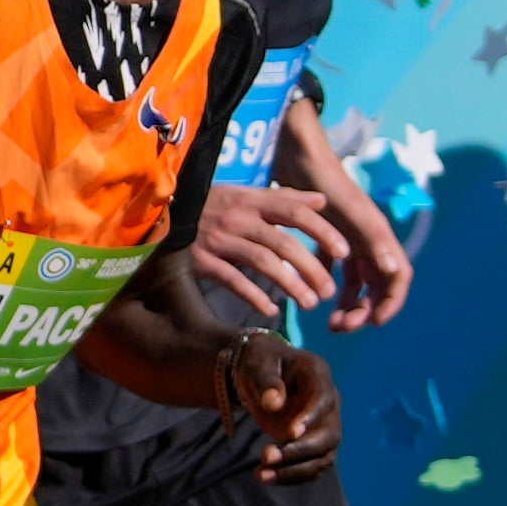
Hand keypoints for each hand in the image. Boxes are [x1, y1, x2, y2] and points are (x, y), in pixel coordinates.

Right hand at [190, 184, 349, 314]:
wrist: (162, 211)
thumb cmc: (211, 205)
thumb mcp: (245, 194)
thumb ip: (283, 198)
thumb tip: (322, 200)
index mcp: (250, 200)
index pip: (294, 211)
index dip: (322, 231)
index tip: (343, 252)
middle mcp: (236, 217)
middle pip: (283, 242)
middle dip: (311, 268)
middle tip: (329, 290)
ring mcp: (218, 239)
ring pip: (262, 262)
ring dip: (290, 285)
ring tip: (309, 303)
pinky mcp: (201, 259)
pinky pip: (232, 280)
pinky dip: (254, 297)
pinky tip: (271, 310)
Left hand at [234, 335, 339, 484]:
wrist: (259, 373)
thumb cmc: (259, 362)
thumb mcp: (257, 364)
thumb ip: (266, 381)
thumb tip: (274, 404)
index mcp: (317, 375)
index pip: (323, 400)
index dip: (311, 418)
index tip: (290, 433)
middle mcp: (329, 404)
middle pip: (328, 435)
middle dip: (300, 450)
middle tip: (266, 456)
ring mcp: (323, 426)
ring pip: (321, 457)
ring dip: (294, 469)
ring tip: (261, 475)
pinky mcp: (313, 444)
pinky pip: (310, 466)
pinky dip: (290, 475)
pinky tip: (265, 477)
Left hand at [314, 173, 411, 332]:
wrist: (299, 154)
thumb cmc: (326, 180)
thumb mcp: (350, 211)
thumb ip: (373, 239)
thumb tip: (396, 274)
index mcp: (378, 236)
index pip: (397, 278)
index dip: (390, 303)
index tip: (373, 323)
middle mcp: (368, 240)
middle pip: (377, 286)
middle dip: (364, 310)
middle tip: (341, 327)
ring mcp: (348, 238)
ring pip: (355, 281)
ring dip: (347, 303)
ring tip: (329, 323)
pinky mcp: (327, 235)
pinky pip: (333, 267)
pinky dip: (326, 283)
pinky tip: (309, 294)